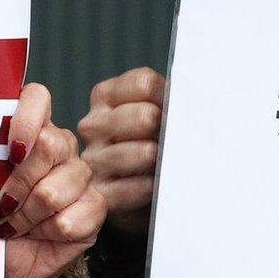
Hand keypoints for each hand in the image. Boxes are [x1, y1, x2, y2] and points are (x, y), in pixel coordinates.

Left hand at [0, 83, 105, 277]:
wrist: (1, 262)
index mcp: (30, 130)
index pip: (37, 97)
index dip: (25, 120)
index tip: (10, 151)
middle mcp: (59, 147)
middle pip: (51, 144)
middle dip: (20, 182)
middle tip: (2, 203)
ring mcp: (80, 176)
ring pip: (57, 189)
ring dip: (28, 215)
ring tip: (15, 223)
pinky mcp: (95, 207)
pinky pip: (71, 218)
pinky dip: (47, 232)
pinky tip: (39, 234)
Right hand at [76, 66, 163, 234]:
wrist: (141, 187)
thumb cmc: (151, 140)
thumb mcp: (155, 108)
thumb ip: (166, 97)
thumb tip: (186, 104)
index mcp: (104, 96)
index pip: (144, 84)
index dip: (168, 97)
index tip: (174, 109)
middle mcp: (92, 126)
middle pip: (145, 116)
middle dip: (167, 129)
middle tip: (175, 140)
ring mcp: (93, 160)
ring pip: (146, 152)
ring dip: (164, 159)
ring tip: (167, 162)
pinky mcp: (101, 193)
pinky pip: (141, 186)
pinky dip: (156, 185)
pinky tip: (157, 183)